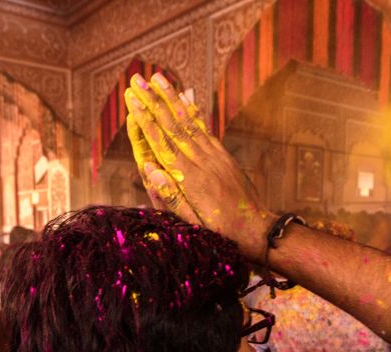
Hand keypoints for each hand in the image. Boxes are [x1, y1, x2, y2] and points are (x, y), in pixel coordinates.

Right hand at [125, 73, 275, 261]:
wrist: (258, 230)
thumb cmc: (222, 233)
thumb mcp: (193, 224)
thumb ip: (171, 197)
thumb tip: (149, 168)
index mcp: (191, 179)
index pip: (163, 143)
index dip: (146, 120)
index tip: (133, 101)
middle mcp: (203, 162)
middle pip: (174, 126)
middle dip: (154, 101)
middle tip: (138, 79)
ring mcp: (215, 157)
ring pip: (190, 122)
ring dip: (172, 99)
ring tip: (158, 79)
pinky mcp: (224, 157)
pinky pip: (205, 130)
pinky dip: (193, 112)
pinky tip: (185, 99)